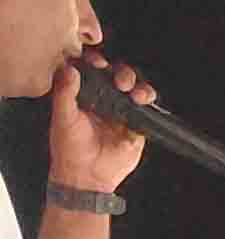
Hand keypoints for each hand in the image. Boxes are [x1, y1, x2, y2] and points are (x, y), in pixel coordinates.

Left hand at [46, 55, 149, 192]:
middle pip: (117, 75)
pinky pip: (147, 109)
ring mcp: (122, 111)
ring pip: (135, 88)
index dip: (96, 62)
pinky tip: (142, 103)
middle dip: (121, 73)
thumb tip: (70, 69)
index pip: (92, 70)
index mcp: (84, 94)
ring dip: (137, 85)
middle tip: (118, 81)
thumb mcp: (63, 117)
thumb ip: (64, 92)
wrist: (88, 176)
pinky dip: (148, 101)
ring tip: (133, 93)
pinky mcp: (137, 125)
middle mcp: (104, 99)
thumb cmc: (70, 148)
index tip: (97, 63)